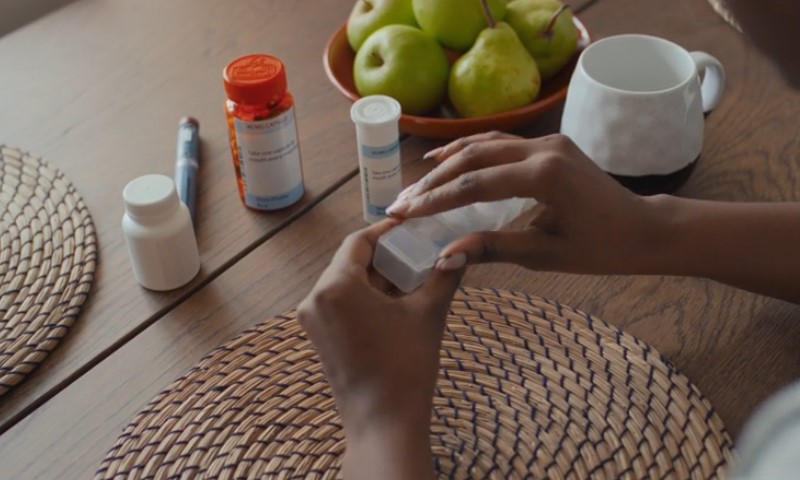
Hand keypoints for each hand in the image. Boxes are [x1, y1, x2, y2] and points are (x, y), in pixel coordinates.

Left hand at [297, 220, 464, 479]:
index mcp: (335, 286)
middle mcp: (314, 298)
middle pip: (351, 262)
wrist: (384, 422)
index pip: (359, 241)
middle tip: (418, 252)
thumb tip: (462, 250)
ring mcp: (312, 319)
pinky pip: (341, 303)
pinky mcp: (318, 337)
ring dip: (377, 278)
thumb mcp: (428, 313)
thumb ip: (444, 274)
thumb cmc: (405, 366)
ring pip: (346, 283)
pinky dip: (365, 297)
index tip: (411, 227)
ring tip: (413, 279)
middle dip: (386, 257)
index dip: (387, 231)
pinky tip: (396, 303)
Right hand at [387, 132, 663, 274]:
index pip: (474, 185)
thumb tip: (444, 256)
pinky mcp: (550, 144)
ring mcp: (547, 141)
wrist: (643, 229)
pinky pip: (500, 143)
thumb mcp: (544, 255)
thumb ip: (492, 248)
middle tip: (401, 201)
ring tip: (415, 181)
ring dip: (447, 162)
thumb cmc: (601, 249)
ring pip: (484, 144)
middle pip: (472, 159)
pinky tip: (449, 159)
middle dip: (433, 181)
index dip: (433, 200)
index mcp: (544, 176)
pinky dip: (471, 150)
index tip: (402, 213)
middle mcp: (543, 149)